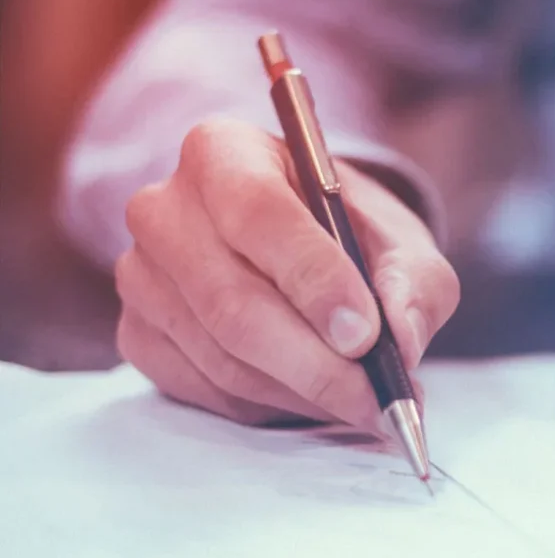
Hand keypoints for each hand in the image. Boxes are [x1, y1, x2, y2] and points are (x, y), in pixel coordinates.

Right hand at [115, 120, 458, 427]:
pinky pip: (205, 388)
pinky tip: (314, 397)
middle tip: (378, 398)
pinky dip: (271, 405)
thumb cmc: (350, 233)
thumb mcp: (400, 241)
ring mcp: (142, 275)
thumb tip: (402, 340)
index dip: (313, 278)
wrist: (304, 247)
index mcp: (224, 152)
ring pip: (222, 355)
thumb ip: (413, 282)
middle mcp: (165, 208)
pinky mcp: (138, 334)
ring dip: (302, 392)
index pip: (257, 212)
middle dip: (316, 363)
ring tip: (364, 403)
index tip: (366, 334)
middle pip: (232, 301)